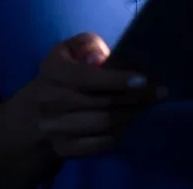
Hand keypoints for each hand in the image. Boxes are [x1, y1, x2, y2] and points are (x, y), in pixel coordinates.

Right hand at [29, 33, 163, 158]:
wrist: (33, 114)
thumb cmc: (61, 75)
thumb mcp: (67, 51)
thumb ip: (85, 44)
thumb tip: (102, 55)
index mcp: (53, 71)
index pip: (87, 78)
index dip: (117, 79)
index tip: (143, 80)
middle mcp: (50, 100)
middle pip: (102, 103)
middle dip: (136, 97)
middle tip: (159, 92)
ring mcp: (55, 128)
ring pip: (103, 124)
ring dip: (131, 115)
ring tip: (148, 105)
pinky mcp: (63, 148)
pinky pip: (99, 144)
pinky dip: (118, 134)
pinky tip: (129, 122)